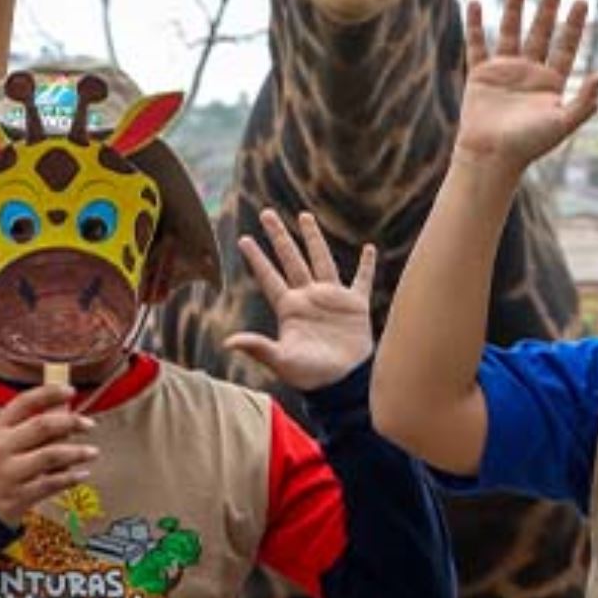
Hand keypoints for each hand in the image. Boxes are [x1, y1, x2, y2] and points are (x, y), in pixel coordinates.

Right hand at [0, 384, 97, 526]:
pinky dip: (70, 478)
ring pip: (50, 456)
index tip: (70, 390)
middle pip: (41, 426)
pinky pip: (51, 484)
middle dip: (70, 422)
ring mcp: (9, 473)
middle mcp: (1, 448)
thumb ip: (32, 425)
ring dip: (76, 452)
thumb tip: (66, 409)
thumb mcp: (6, 441)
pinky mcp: (18, 496)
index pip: (24, 402)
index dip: (48, 393)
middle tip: (89, 424)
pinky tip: (83, 474)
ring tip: (93, 452)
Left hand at [225, 210, 376, 391]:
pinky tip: (369, 248)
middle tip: (266, 213)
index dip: (257, 258)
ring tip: (304, 216)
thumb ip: (259, 348)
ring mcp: (332, 299)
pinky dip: (366, 265)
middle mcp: (309, 298)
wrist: (345, 383)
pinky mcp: (355, 305)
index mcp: (290, 308)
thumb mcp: (283, 361)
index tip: (244, 239)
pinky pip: (362, 279)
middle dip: (279, 236)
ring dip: (313, 238)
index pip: (269, 277)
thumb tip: (229, 342)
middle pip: (291, 259)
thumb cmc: (312, 376)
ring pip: (321, 259)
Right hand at [456, 0, 597, 175]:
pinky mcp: (480, 75)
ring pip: (510, 30)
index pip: (565, 45)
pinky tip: (475, 2)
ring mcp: (504, 71)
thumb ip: (583, 102)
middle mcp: (529, 72)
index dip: (574, 24)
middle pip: (541, 31)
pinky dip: (475, 24)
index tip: (581, 0)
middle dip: (548, 6)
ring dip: (514, 7)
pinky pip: (476, 44)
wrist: (491, 157)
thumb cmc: (528, 145)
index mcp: (551, 82)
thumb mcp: (562, 124)